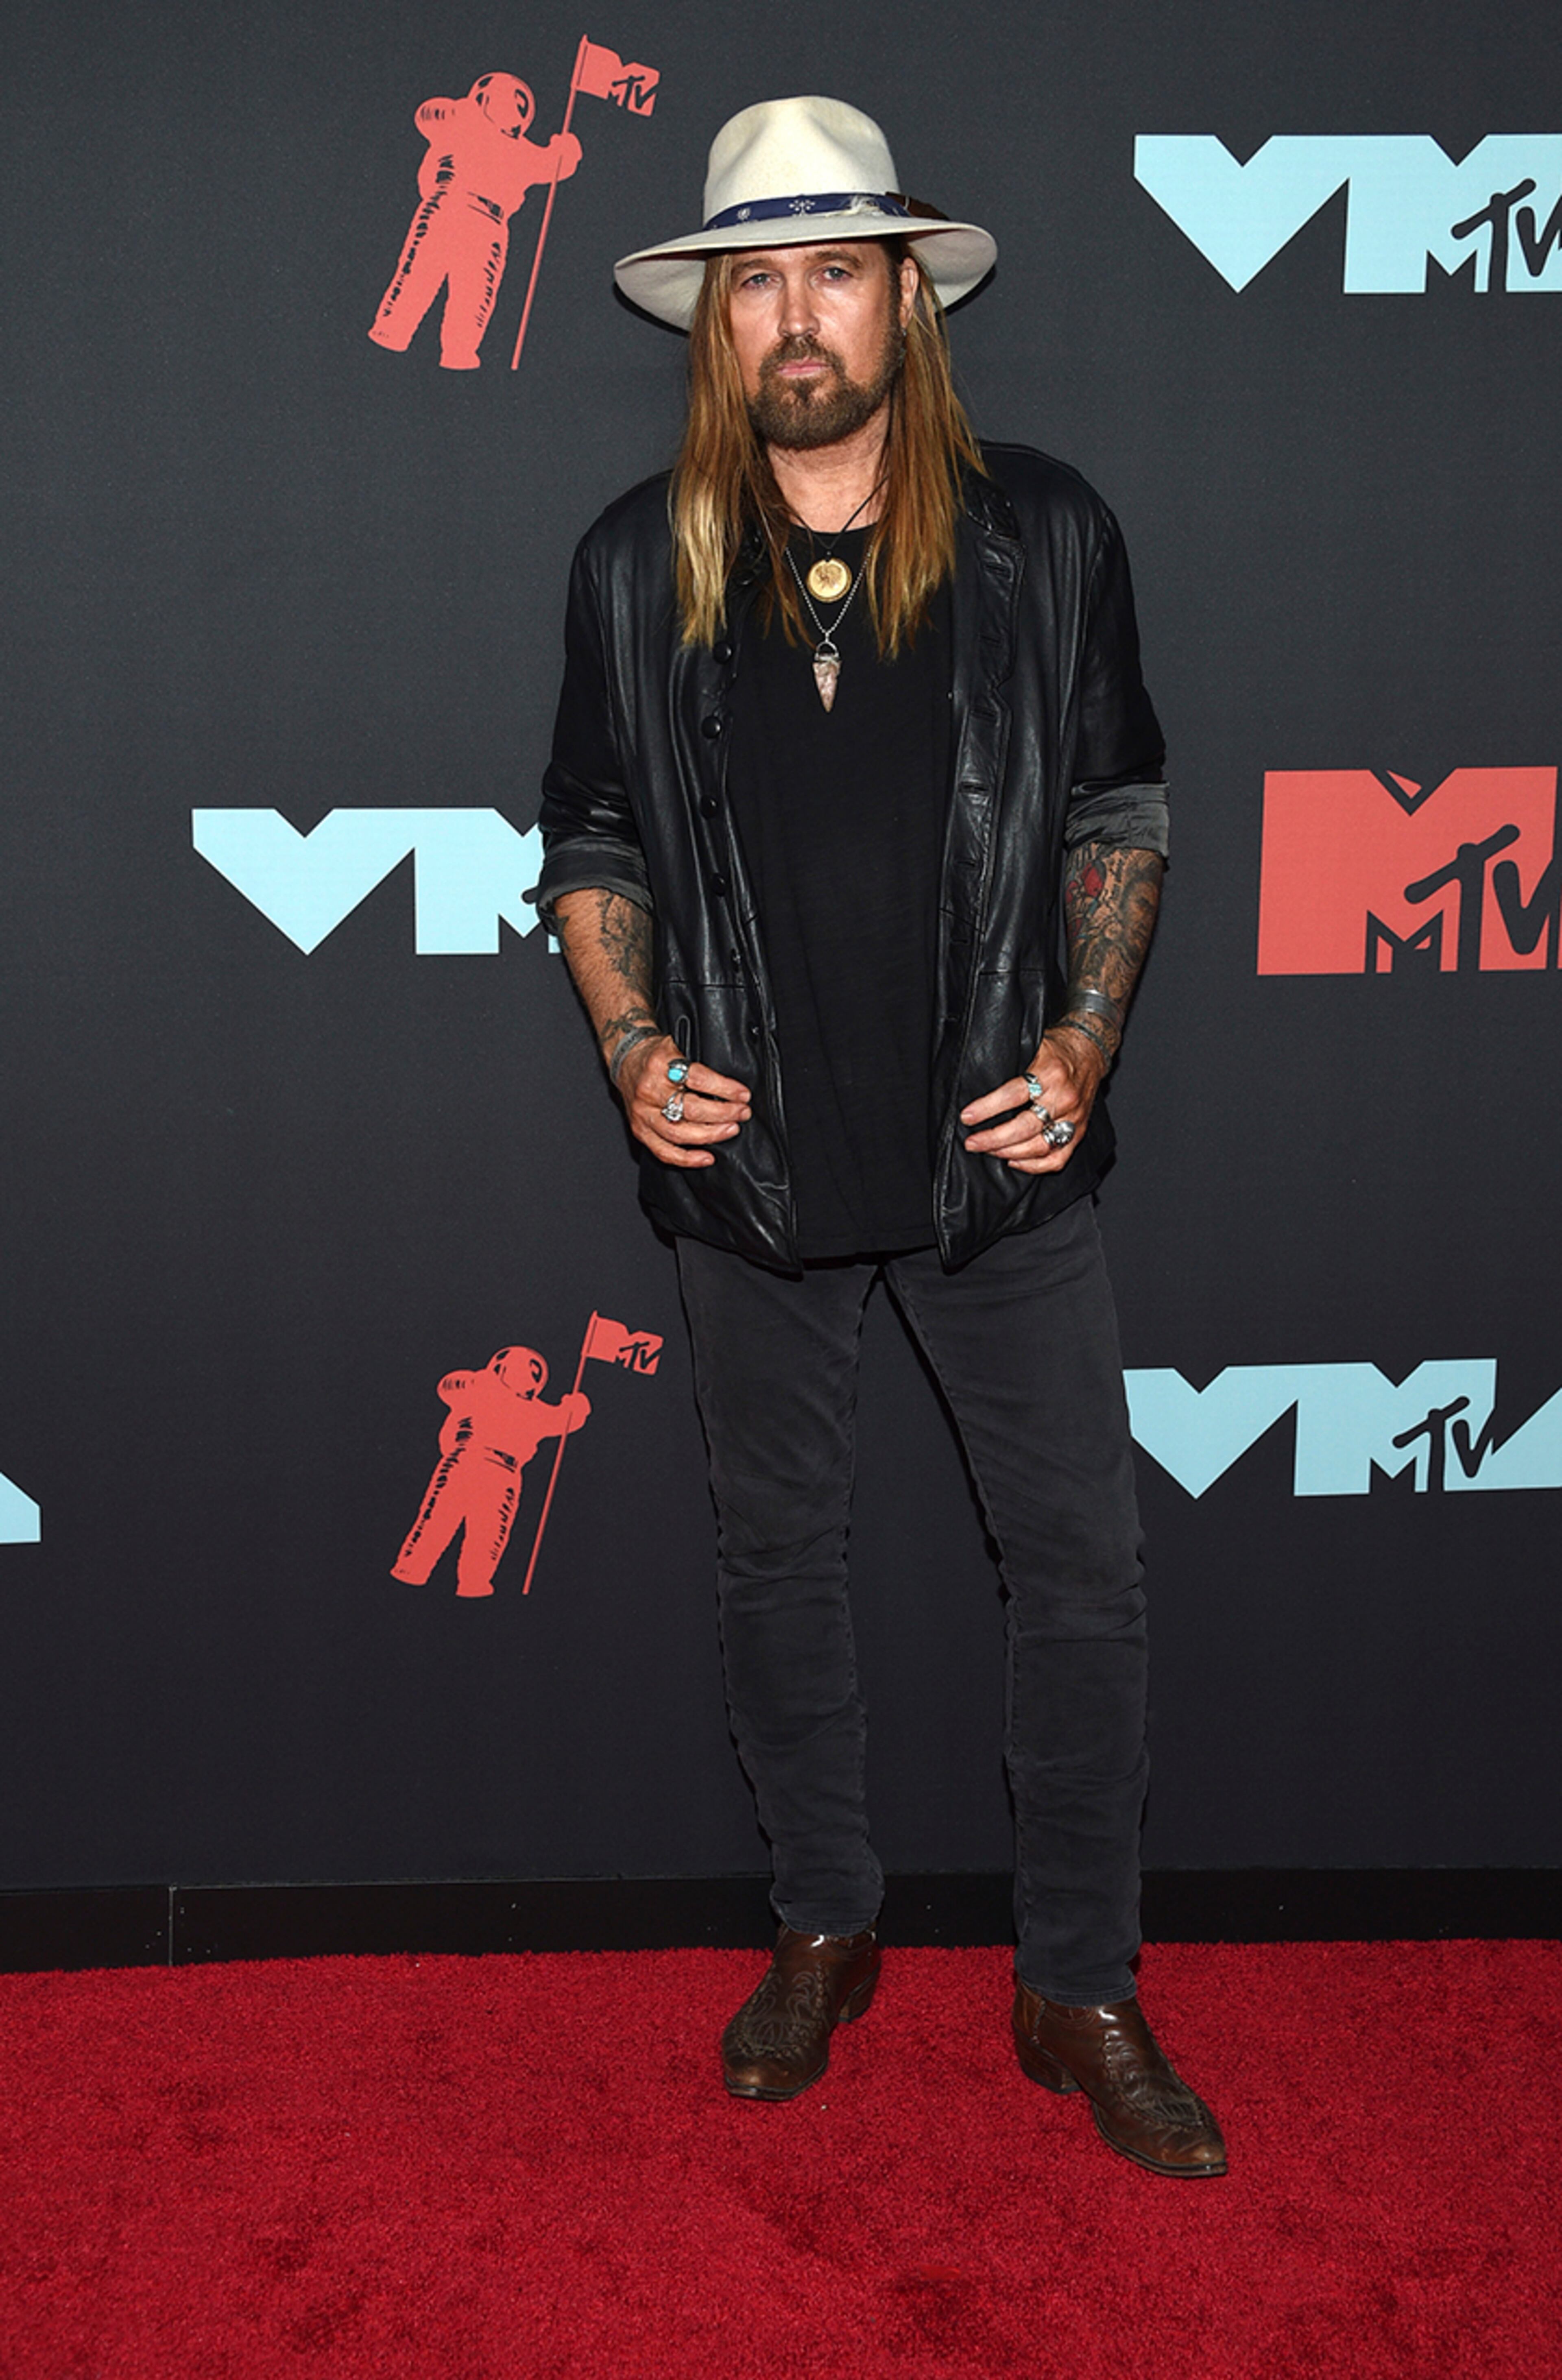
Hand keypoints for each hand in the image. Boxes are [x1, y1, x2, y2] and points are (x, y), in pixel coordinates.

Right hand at [618, 1034, 750, 1169]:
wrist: (625, 1060)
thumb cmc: (655, 1055)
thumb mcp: (676, 1046)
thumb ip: (698, 1065)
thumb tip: (732, 1088)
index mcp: (660, 1064)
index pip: (698, 1079)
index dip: (724, 1089)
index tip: (743, 1095)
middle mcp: (649, 1090)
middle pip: (690, 1109)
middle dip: (723, 1113)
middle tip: (742, 1113)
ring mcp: (643, 1113)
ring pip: (679, 1133)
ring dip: (710, 1134)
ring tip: (731, 1130)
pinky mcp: (639, 1130)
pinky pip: (663, 1151)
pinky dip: (687, 1158)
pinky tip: (706, 1157)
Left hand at [959, 1023, 1105, 1174]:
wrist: (1090, 1051)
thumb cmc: (1058, 1049)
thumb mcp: (1033, 1044)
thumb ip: (1011, 1062)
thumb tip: (976, 1078)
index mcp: (1050, 1073)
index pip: (1014, 1095)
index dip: (988, 1108)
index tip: (967, 1117)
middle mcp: (1064, 1097)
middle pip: (1026, 1127)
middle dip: (994, 1139)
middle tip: (972, 1142)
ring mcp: (1074, 1118)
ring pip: (1040, 1146)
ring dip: (1009, 1153)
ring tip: (988, 1150)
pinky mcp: (1079, 1131)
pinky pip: (1058, 1158)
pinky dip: (1034, 1165)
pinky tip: (1014, 1161)